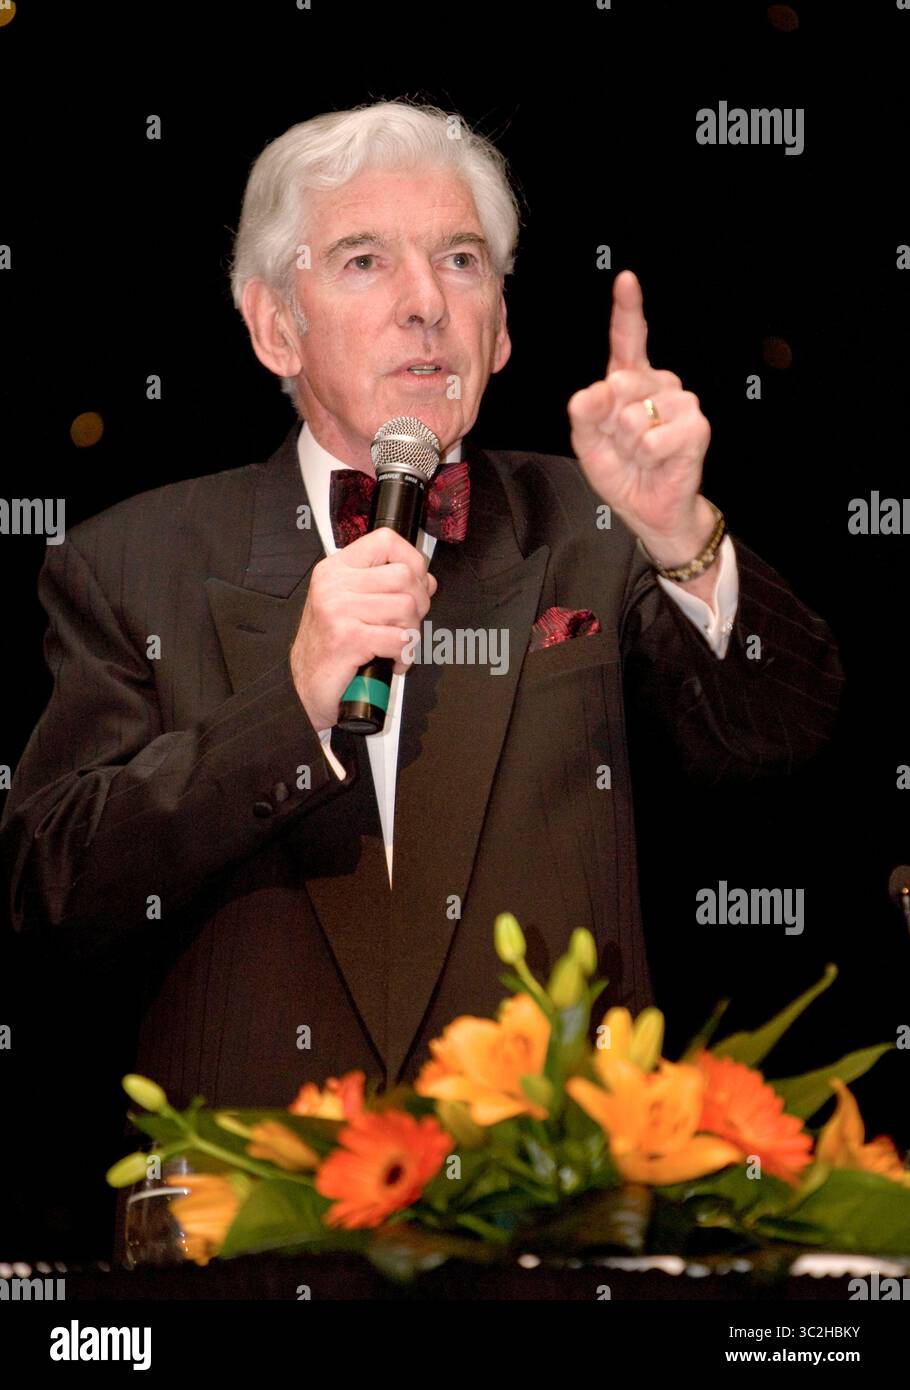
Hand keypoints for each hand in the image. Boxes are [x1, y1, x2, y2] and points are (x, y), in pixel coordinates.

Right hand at [289, 528, 436, 731]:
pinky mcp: (347, 638)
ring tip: (396, 644)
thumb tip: (425, 581)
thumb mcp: (351, 605)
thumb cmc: (330, 648)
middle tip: (406, 623)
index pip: (386, 541)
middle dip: (419, 603)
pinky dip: (403, 655)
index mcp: (336, 569)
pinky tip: (391, 661)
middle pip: (404, 575)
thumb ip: (385, 587)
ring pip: (406, 607)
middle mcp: (334, 584)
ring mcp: (338, 609)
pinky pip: (399, 639)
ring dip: (411, 632)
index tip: (415, 584)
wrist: (306, 687)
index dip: (413, 561)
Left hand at [567, 269, 714, 567]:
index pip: (628, 338)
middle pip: (618, 385)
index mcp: (630, 380)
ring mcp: (681, 402)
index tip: (626, 280)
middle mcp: (659, 383)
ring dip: (629, 445)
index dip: (627, 308)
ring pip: (634, 417)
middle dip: (609, 424)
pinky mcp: (696, 427)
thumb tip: (590, 395)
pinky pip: (653, 439)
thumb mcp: (588, 442)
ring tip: (641, 455)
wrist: (647, 506)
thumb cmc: (621, 469)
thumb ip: (584, 415)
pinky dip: (646, 457)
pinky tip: (657, 461)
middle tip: (622, 443)